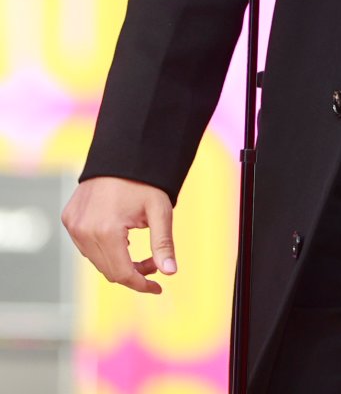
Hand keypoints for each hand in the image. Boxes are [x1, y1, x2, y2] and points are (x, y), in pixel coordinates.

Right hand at [62, 177, 175, 294]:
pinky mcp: (69, 219)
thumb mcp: (159, 210)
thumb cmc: (143, 181)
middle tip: (153, 263)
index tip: (158, 287)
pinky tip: (120, 239)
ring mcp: (73, 226)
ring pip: (96, 260)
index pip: (122, 273)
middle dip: (133, 273)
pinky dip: (103, 249)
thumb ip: (163, 242)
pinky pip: (85, 246)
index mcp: (106, 231)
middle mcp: (84, 231)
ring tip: (138, 249)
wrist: (121, 153)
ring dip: (117, 262)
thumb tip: (171, 272)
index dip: (141, 284)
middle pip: (109, 270)